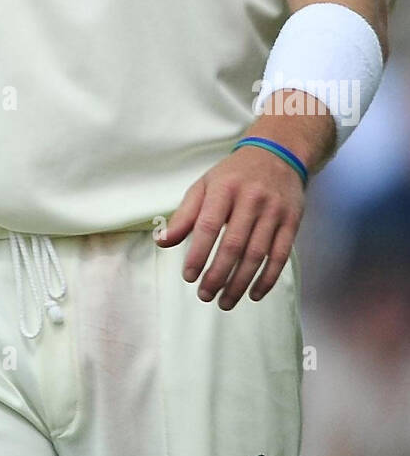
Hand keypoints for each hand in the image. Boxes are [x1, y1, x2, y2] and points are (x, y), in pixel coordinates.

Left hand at [155, 145, 305, 309]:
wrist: (278, 154)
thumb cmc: (234, 174)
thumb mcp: (205, 185)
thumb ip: (184, 214)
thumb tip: (162, 241)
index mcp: (224, 188)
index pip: (208, 226)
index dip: (198, 254)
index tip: (188, 277)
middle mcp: (251, 199)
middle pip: (233, 245)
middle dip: (218, 275)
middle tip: (205, 295)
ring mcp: (274, 211)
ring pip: (257, 254)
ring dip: (240, 283)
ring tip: (225, 301)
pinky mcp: (292, 221)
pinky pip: (280, 256)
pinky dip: (267, 279)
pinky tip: (254, 294)